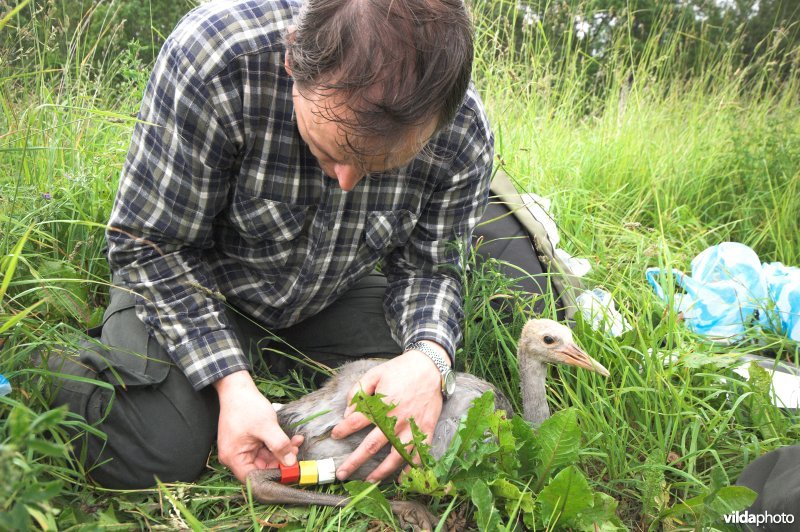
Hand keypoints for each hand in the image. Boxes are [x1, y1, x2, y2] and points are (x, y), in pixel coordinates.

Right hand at [213, 370, 303, 482]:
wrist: (237, 388)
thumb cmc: (247, 406)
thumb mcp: (267, 426)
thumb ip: (279, 446)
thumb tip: (290, 463)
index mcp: (234, 457)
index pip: (254, 478)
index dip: (273, 477)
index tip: (290, 472)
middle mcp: (235, 456)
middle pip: (261, 468)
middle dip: (281, 460)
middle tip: (296, 451)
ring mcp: (241, 449)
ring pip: (265, 457)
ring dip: (282, 450)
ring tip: (296, 441)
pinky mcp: (247, 441)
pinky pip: (264, 448)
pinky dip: (276, 444)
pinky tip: (290, 438)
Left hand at [331, 345, 445, 482]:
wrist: (429, 367)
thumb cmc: (400, 370)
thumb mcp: (374, 373)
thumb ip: (358, 391)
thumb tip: (349, 412)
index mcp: (381, 405)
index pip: (356, 422)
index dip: (343, 430)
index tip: (335, 435)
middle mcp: (395, 420)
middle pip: (371, 446)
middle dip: (354, 462)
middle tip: (342, 473)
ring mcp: (411, 428)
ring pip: (394, 456)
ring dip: (380, 472)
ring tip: (368, 481)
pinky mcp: (426, 430)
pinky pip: (418, 454)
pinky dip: (411, 468)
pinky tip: (401, 478)